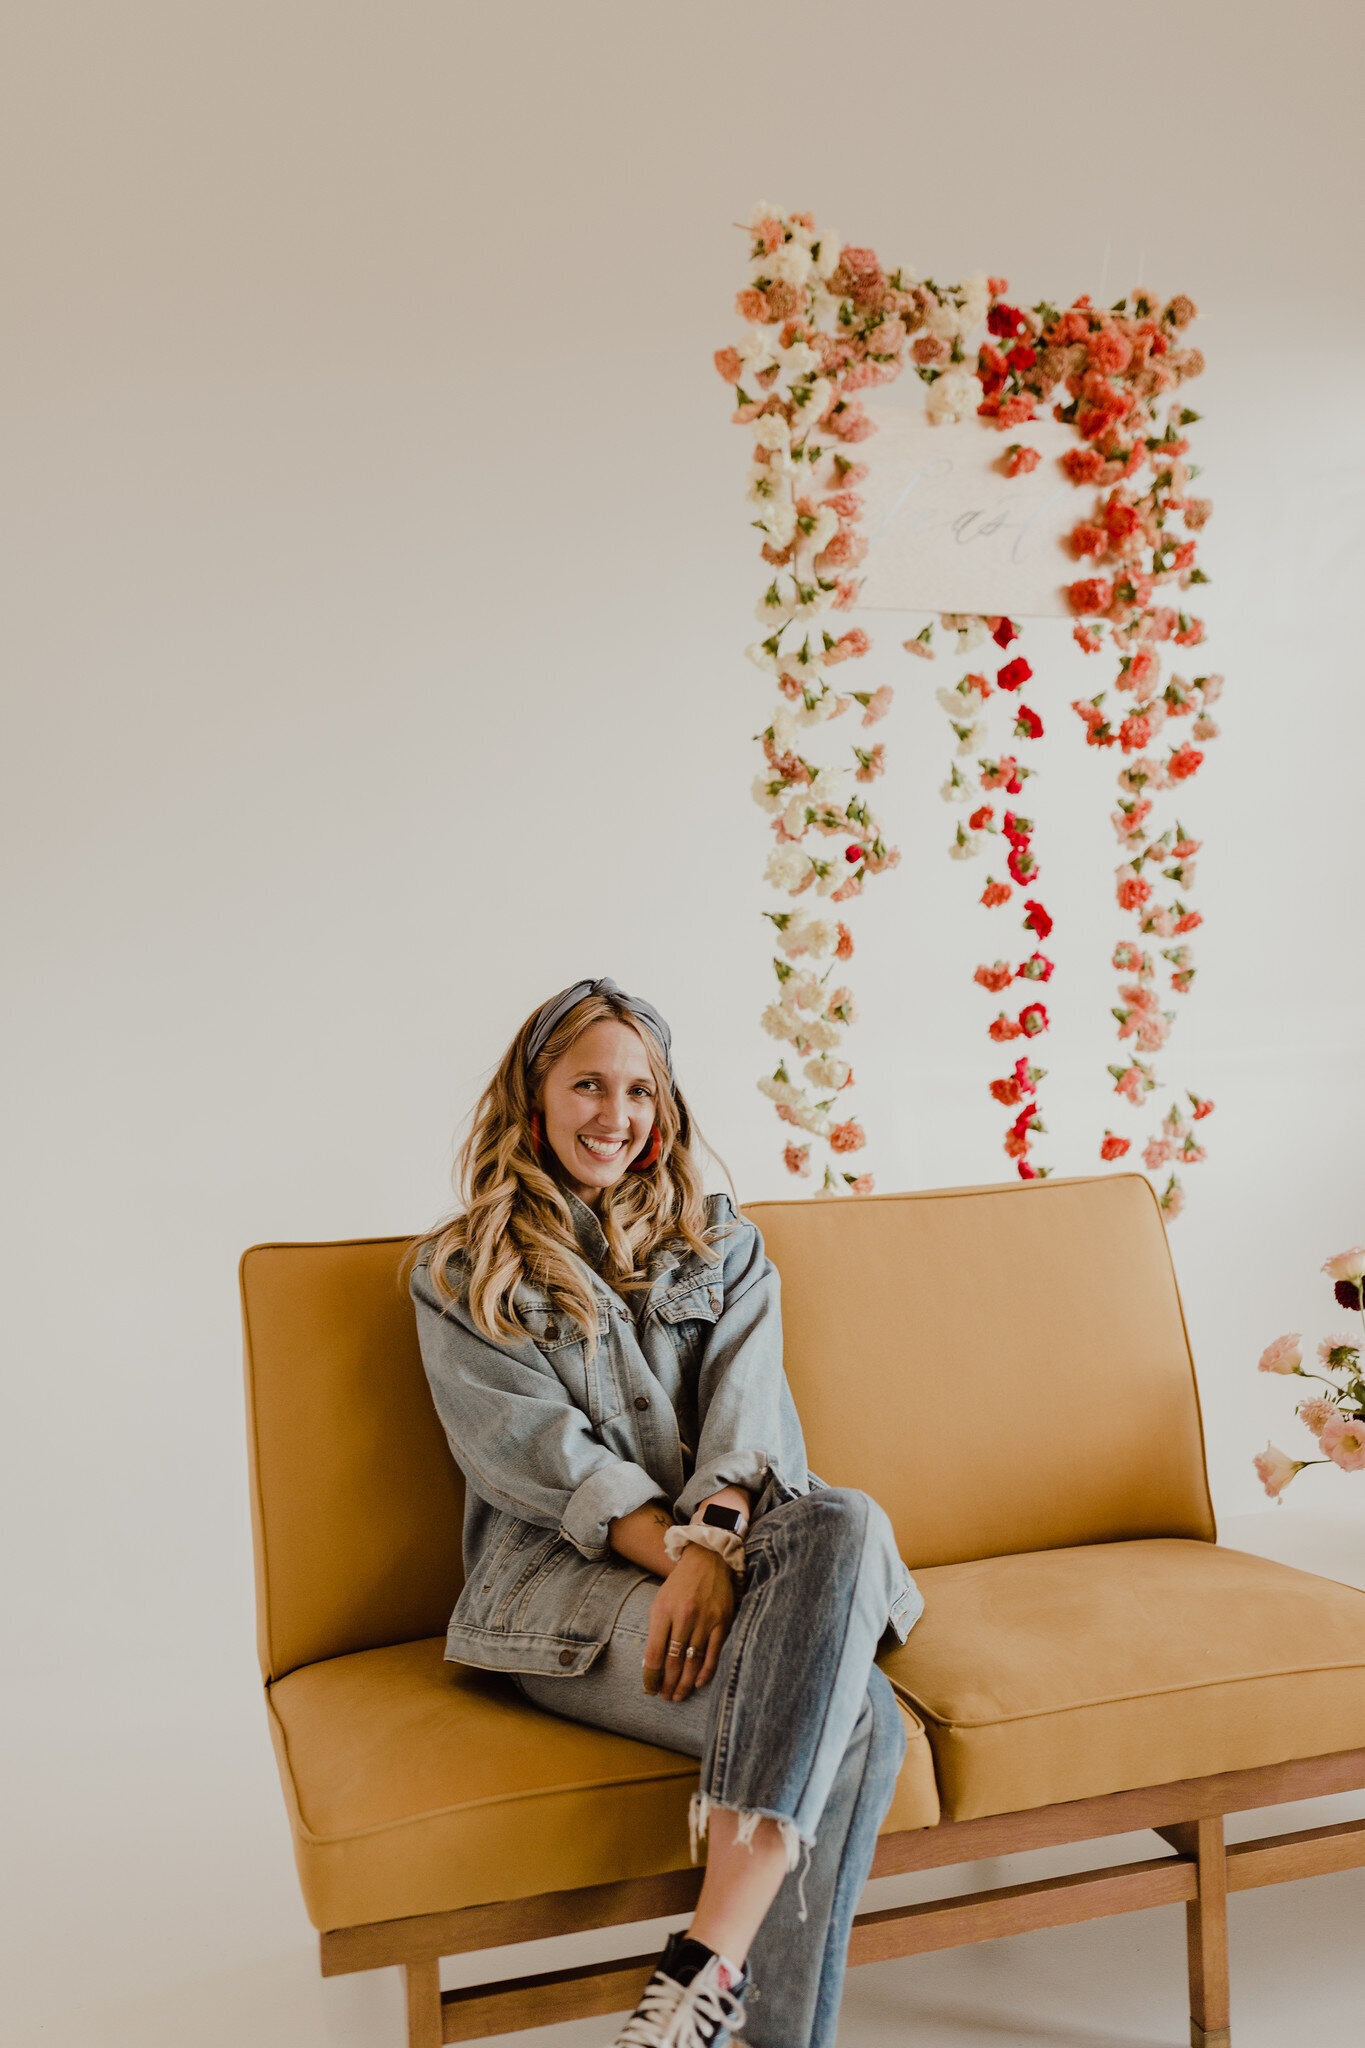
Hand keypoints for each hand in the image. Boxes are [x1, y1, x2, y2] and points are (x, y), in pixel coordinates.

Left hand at [642, 1545, 735, 1702]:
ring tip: (678, 1696)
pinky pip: (713, 1654)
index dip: (651, 1677)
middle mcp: (684, 1616)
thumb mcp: (659, 1603)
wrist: (707, 1560)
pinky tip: (699, 1683)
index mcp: (663, 1611)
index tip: (649, 1690)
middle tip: (665, 1697)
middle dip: (668, 1684)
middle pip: (674, 1661)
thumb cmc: (679, 1586)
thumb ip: (656, 1632)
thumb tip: (652, 1666)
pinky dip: (706, 1672)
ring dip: (685, 1684)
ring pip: (694, 1661)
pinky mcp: (723, 1621)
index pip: (654, 1654)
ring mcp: (705, 1619)